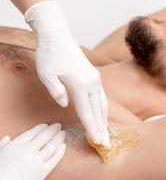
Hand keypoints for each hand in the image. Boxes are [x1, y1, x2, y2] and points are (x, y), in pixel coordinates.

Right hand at [0, 124, 65, 179]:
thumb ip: (2, 146)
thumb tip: (7, 138)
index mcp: (14, 146)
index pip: (31, 133)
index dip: (40, 128)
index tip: (45, 125)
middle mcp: (27, 151)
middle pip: (44, 137)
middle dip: (52, 130)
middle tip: (58, 126)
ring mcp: (36, 161)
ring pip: (51, 146)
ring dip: (58, 138)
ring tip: (62, 133)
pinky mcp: (42, 172)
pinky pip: (54, 159)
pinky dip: (60, 151)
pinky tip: (63, 146)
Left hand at [25, 1, 109, 146]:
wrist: (58, 37)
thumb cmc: (50, 55)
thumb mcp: (47, 74)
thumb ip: (57, 92)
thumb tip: (66, 104)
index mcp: (80, 84)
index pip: (87, 112)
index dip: (92, 128)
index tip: (98, 141)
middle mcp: (92, 83)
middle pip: (98, 110)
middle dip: (102, 127)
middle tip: (105, 142)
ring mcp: (95, 79)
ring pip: (103, 103)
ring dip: (104, 118)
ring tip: (105, 131)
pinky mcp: (95, 76)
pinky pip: (101, 96)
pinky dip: (102, 108)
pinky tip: (101, 114)